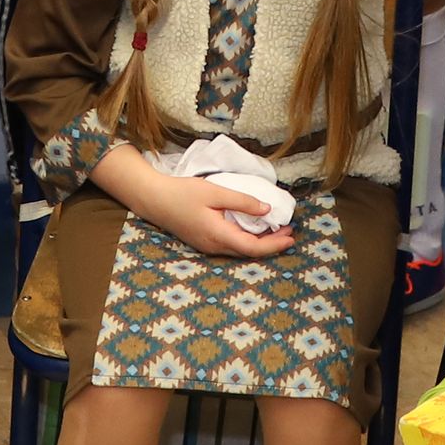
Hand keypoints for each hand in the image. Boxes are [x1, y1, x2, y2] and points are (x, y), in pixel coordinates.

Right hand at [100, 148, 295, 259]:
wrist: (153, 200)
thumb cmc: (182, 193)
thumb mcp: (215, 192)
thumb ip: (242, 201)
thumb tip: (267, 209)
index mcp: (218, 235)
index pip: (253, 247)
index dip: (274, 245)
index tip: (291, 237)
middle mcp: (214, 246)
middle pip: (249, 252)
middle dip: (271, 244)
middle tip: (290, 231)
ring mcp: (207, 247)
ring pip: (240, 250)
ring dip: (260, 242)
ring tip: (277, 230)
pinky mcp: (203, 242)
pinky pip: (231, 246)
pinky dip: (247, 240)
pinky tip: (254, 230)